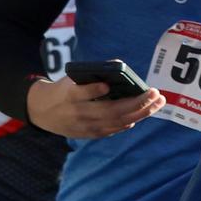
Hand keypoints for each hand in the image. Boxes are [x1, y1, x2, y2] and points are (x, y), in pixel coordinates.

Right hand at [26, 76, 164, 138]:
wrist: (42, 111)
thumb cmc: (64, 89)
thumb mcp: (71, 79)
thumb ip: (92, 74)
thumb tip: (119, 65)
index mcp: (68, 95)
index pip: (80, 94)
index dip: (93, 90)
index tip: (107, 85)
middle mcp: (77, 113)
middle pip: (109, 110)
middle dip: (135, 103)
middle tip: (155, 93)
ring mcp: (84, 126)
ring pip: (116, 121)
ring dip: (141, 113)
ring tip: (158, 102)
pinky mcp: (89, 134)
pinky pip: (113, 129)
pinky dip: (129, 121)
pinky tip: (144, 112)